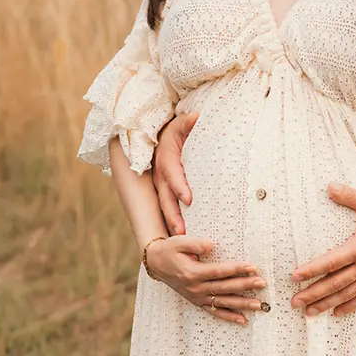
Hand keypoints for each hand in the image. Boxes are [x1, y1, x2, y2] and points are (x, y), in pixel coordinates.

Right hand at [144, 236, 266, 324]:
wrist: (157, 263)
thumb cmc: (171, 250)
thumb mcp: (180, 242)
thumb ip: (196, 244)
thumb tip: (212, 245)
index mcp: (192, 273)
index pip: (219, 271)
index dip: (236, 269)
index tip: (252, 267)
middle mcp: (195, 287)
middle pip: (224, 287)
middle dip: (244, 285)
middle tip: (262, 283)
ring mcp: (197, 297)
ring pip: (223, 302)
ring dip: (241, 303)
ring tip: (258, 304)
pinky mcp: (198, 302)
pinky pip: (215, 311)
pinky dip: (229, 316)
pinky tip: (242, 319)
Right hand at [153, 112, 197, 234]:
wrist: (159, 136)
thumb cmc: (173, 131)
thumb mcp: (179, 124)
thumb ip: (186, 122)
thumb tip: (196, 116)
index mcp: (166, 161)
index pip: (172, 175)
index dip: (180, 186)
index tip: (188, 198)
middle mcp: (160, 176)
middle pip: (166, 198)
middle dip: (173, 215)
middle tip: (181, 232)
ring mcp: (160, 186)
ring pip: (165, 207)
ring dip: (171, 223)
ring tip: (181, 239)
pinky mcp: (164, 191)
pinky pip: (167, 208)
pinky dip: (172, 221)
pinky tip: (182, 238)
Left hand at [289, 183, 355, 316]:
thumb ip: (348, 196)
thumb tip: (329, 186)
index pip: (330, 262)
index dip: (311, 270)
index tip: (295, 277)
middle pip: (335, 283)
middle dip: (313, 294)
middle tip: (295, 302)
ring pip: (347, 293)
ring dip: (328, 303)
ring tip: (310, 312)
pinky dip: (350, 305)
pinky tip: (338, 312)